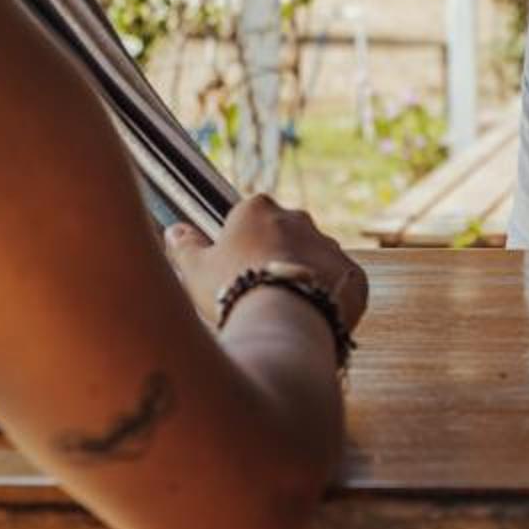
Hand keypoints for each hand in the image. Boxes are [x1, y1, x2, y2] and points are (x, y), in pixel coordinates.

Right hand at [167, 193, 369, 339]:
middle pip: (285, 236)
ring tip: (284, 311)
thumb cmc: (231, 289)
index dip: (241, 246)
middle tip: (259, 293)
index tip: (235, 272)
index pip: (249, 218)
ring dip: (302, 278)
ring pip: (314, 260)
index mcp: (258, 209)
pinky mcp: (354, 274)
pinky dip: (329, 299)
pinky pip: (340, 284)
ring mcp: (330, 245)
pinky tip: (310, 318)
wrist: (282, 319)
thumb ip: (185, 246)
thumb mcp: (196, 268)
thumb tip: (174, 230)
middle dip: (274, 259)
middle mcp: (299, 219)